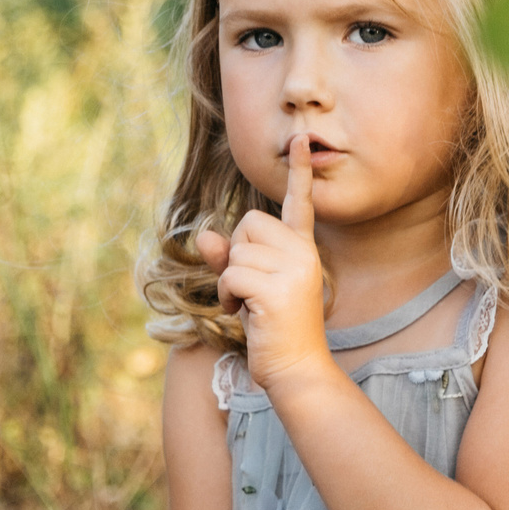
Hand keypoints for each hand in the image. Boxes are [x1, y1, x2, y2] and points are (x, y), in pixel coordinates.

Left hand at [194, 136, 332, 392]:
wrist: (297, 370)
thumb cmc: (275, 329)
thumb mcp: (249, 288)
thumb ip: (229, 258)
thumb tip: (204, 235)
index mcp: (303, 249)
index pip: (300, 204)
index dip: (300, 172)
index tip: (300, 140)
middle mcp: (303, 253)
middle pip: (248, 224)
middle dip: (237, 254)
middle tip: (251, 289)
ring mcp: (294, 269)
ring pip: (235, 251)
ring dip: (229, 281)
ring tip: (248, 305)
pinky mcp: (278, 288)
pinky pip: (231, 273)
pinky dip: (227, 295)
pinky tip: (241, 313)